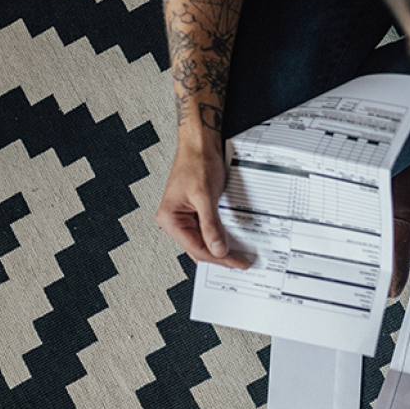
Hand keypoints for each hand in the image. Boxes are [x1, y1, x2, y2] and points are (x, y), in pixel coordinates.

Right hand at [155, 139, 248, 268]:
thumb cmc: (197, 163)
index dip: (219, 258)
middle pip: (199, 248)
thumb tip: (218, 249)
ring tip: (238, 256)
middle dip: (220, 256)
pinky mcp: (195, 212)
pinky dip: (219, 236)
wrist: (200, 144)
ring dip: (220, 248)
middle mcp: (174, 220)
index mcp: (170, 218)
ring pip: (203, 241)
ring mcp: (184, 217)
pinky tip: (232, 241)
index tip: (237, 263)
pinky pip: (207, 230)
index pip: (196, 248)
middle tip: (240, 264)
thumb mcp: (205, 196)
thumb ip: (211, 225)